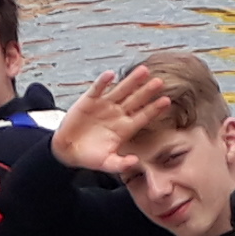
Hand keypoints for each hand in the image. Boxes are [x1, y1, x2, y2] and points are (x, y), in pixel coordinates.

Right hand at [50, 63, 171, 175]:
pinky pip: (98, 88)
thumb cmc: (90, 156)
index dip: (154, 109)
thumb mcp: (106, 163)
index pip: (143, 116)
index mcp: (125, 128)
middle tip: (160, 82)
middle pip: (135, 100)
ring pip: (121, 90)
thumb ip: (121, 164)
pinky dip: (103, 82)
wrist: (68, 149)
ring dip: (132, 81)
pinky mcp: (89, 100)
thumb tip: (134, 162)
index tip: (166, 101)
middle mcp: (117, 114)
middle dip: (147, 91)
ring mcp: (104, 105)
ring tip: (143, 71)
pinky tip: (111, 74)